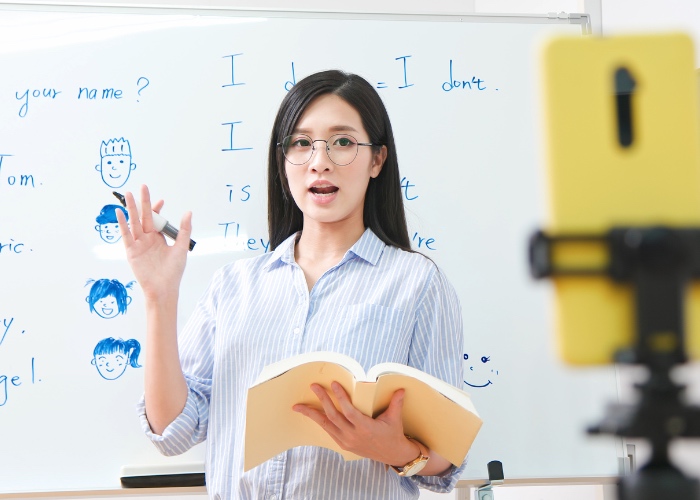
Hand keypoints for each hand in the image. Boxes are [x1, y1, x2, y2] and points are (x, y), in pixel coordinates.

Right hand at [116, 184, 191, 300]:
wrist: (164, 288)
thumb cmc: (173, 271)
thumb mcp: (181, 247)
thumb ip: (183, 229)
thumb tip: (188, 212)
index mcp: (159, 238)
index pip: (156, 219)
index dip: (157, 209)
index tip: (161, 200)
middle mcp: (147, 239)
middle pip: (144, 217)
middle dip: (143, 202)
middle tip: (143, 187)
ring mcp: (138, 244)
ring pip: (134, 222)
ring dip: (131, 209)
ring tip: (127, 194)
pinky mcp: (131, 251)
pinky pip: (126, 235)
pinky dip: (122, 224)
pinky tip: (120, 213)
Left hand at [292, 383, 419, 466]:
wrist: (392, 455)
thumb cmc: (393, 434)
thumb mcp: (395, 419)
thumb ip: (396, 403)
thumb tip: (401, 389)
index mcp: (366, 428)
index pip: (349, 411)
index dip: (340, 397)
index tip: (334, 384)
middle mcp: (353, 435)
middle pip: (333, 416)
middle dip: (322, 399)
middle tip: (314, 386)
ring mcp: (346, 441)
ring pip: (326, 425)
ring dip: (312, 414)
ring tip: (298, 406)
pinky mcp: (343, 444)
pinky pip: (328, 431)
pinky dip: (318, 421)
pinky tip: (310, 414)